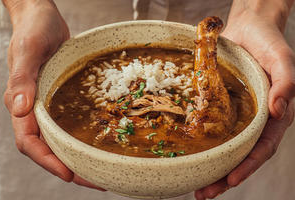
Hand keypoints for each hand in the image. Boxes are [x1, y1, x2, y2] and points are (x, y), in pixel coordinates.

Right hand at [3, 0, 103, 190]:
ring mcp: (47, 105)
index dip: (47, 161)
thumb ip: (22, 78)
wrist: (43, 17)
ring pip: (59, 139)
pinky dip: (80, 137)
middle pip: (48, 147)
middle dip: (68, 167)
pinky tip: (98, 142)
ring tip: (101, 169)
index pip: (29, 142)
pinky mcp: (60, 98)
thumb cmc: (33, 29)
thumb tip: (20, 109)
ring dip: (77, 156)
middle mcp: (34, 109)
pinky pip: (68, 123)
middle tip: (95, 181)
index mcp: (21, 102)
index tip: (69, 174)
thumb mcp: (29, 50)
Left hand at [195, 4, 294, 199]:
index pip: (262, 148)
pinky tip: (189, 155)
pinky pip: (212, 128)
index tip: (230, 181)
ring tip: (194, 186)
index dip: (247, 166)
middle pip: (240, 155)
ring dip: (211, 168)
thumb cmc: (269, 42)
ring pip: (224, 147)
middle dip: (224, 177)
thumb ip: (286, 84)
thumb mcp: (283, 59)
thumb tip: (280, 111)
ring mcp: (236, 114)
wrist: (248, 28)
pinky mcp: (220, 105)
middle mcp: (254, 120)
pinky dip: (203, 145)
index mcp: (272, 115)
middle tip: (204, 194)